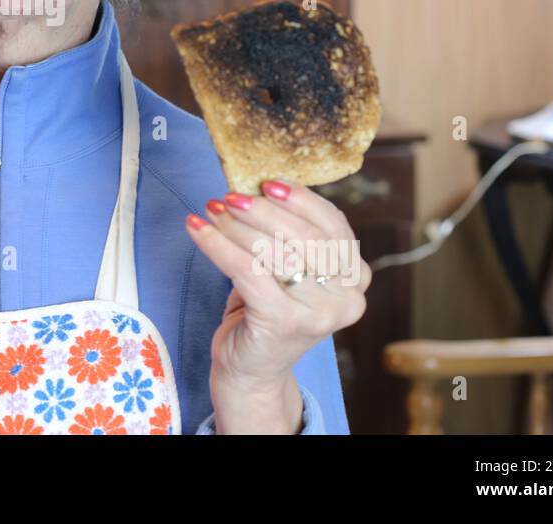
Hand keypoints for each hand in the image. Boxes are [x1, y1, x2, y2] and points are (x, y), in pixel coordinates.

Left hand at [185, 178, 370, 428]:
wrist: (251, 371)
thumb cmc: (267, 310)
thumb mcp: (289, 270)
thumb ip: (289, 235)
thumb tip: (254, 185)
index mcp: (356, 278)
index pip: (334, 225)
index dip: (301, 199)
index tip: (267, 182)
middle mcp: (347, 298)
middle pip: (304, 236)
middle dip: (262, 210)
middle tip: (229, 196)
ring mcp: (319, 314)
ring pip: (274, 251)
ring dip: (236, 225)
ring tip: (211, 210)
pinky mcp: (284, 322)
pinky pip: (246, 270)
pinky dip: (216, 244)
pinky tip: (196, 228)